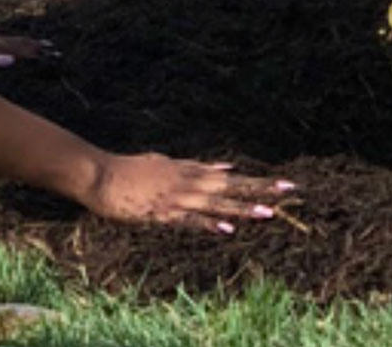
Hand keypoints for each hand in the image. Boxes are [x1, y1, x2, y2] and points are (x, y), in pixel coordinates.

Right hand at [83, 152, 294, 231]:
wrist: (101, 175)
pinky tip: (226, 229)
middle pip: (231, 187)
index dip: (259, 182)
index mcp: (192, 171)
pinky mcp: (162, 212)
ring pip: (216, 203)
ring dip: (241, 208)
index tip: (284, 185)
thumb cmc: (132, 170)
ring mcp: (177, 197)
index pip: (232, 178)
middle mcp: (190, 182)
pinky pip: (189, 220)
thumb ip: (197, 166)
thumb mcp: (169, 162)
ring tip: (268, 212)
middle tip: (290, 190)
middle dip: (260, 190)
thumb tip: (225, 167)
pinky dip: (208, 224)